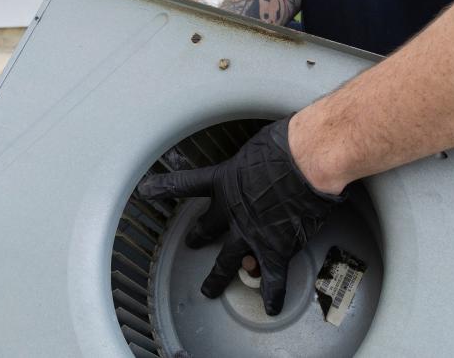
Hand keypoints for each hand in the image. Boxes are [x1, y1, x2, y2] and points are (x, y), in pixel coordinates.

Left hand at [138, 118, 343, 315]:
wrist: (306, 164)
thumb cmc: (287, 145)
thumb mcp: (261, 145)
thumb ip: (257, 158)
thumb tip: (271, 154)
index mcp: (225, 181)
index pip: (187, 184)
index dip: (165, 187)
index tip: (147, 190)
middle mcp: (232, 210)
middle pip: (208, 227)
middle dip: (198, 236)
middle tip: (191, 242)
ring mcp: (251, 234)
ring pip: (227, 261)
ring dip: (217, 278)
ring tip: (209, 290)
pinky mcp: (275, 250)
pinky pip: (272, 279)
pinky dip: (272, 295)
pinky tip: (271, 307)